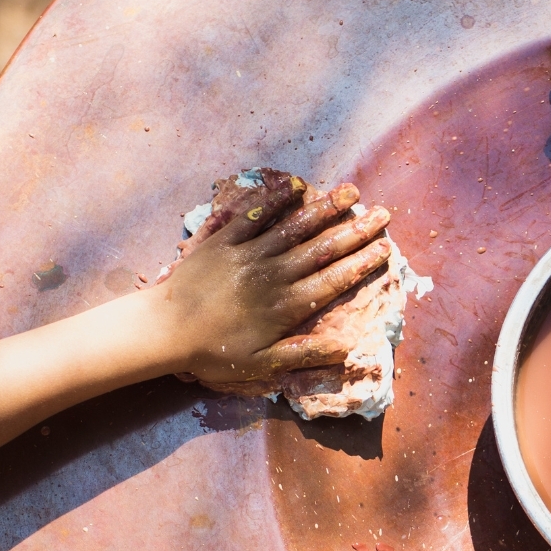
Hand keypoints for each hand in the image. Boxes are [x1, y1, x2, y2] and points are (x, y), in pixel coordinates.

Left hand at [151, 176, 392, 387]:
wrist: (164, 330)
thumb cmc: (213, 351)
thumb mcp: (262, 364)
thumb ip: (304, 354)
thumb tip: (346, 349)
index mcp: (285, 305)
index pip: (333, 279)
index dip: (362, 263)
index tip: (385, 249)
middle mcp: (273, 273)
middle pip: (322, 248)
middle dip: (355, 230)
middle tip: (382, 213)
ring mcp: (248, 253)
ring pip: (294, 226)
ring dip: (325, 208)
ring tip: (350, 192)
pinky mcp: (224, 240)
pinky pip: (252, 214)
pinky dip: (274, 198)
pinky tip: (294, 185)